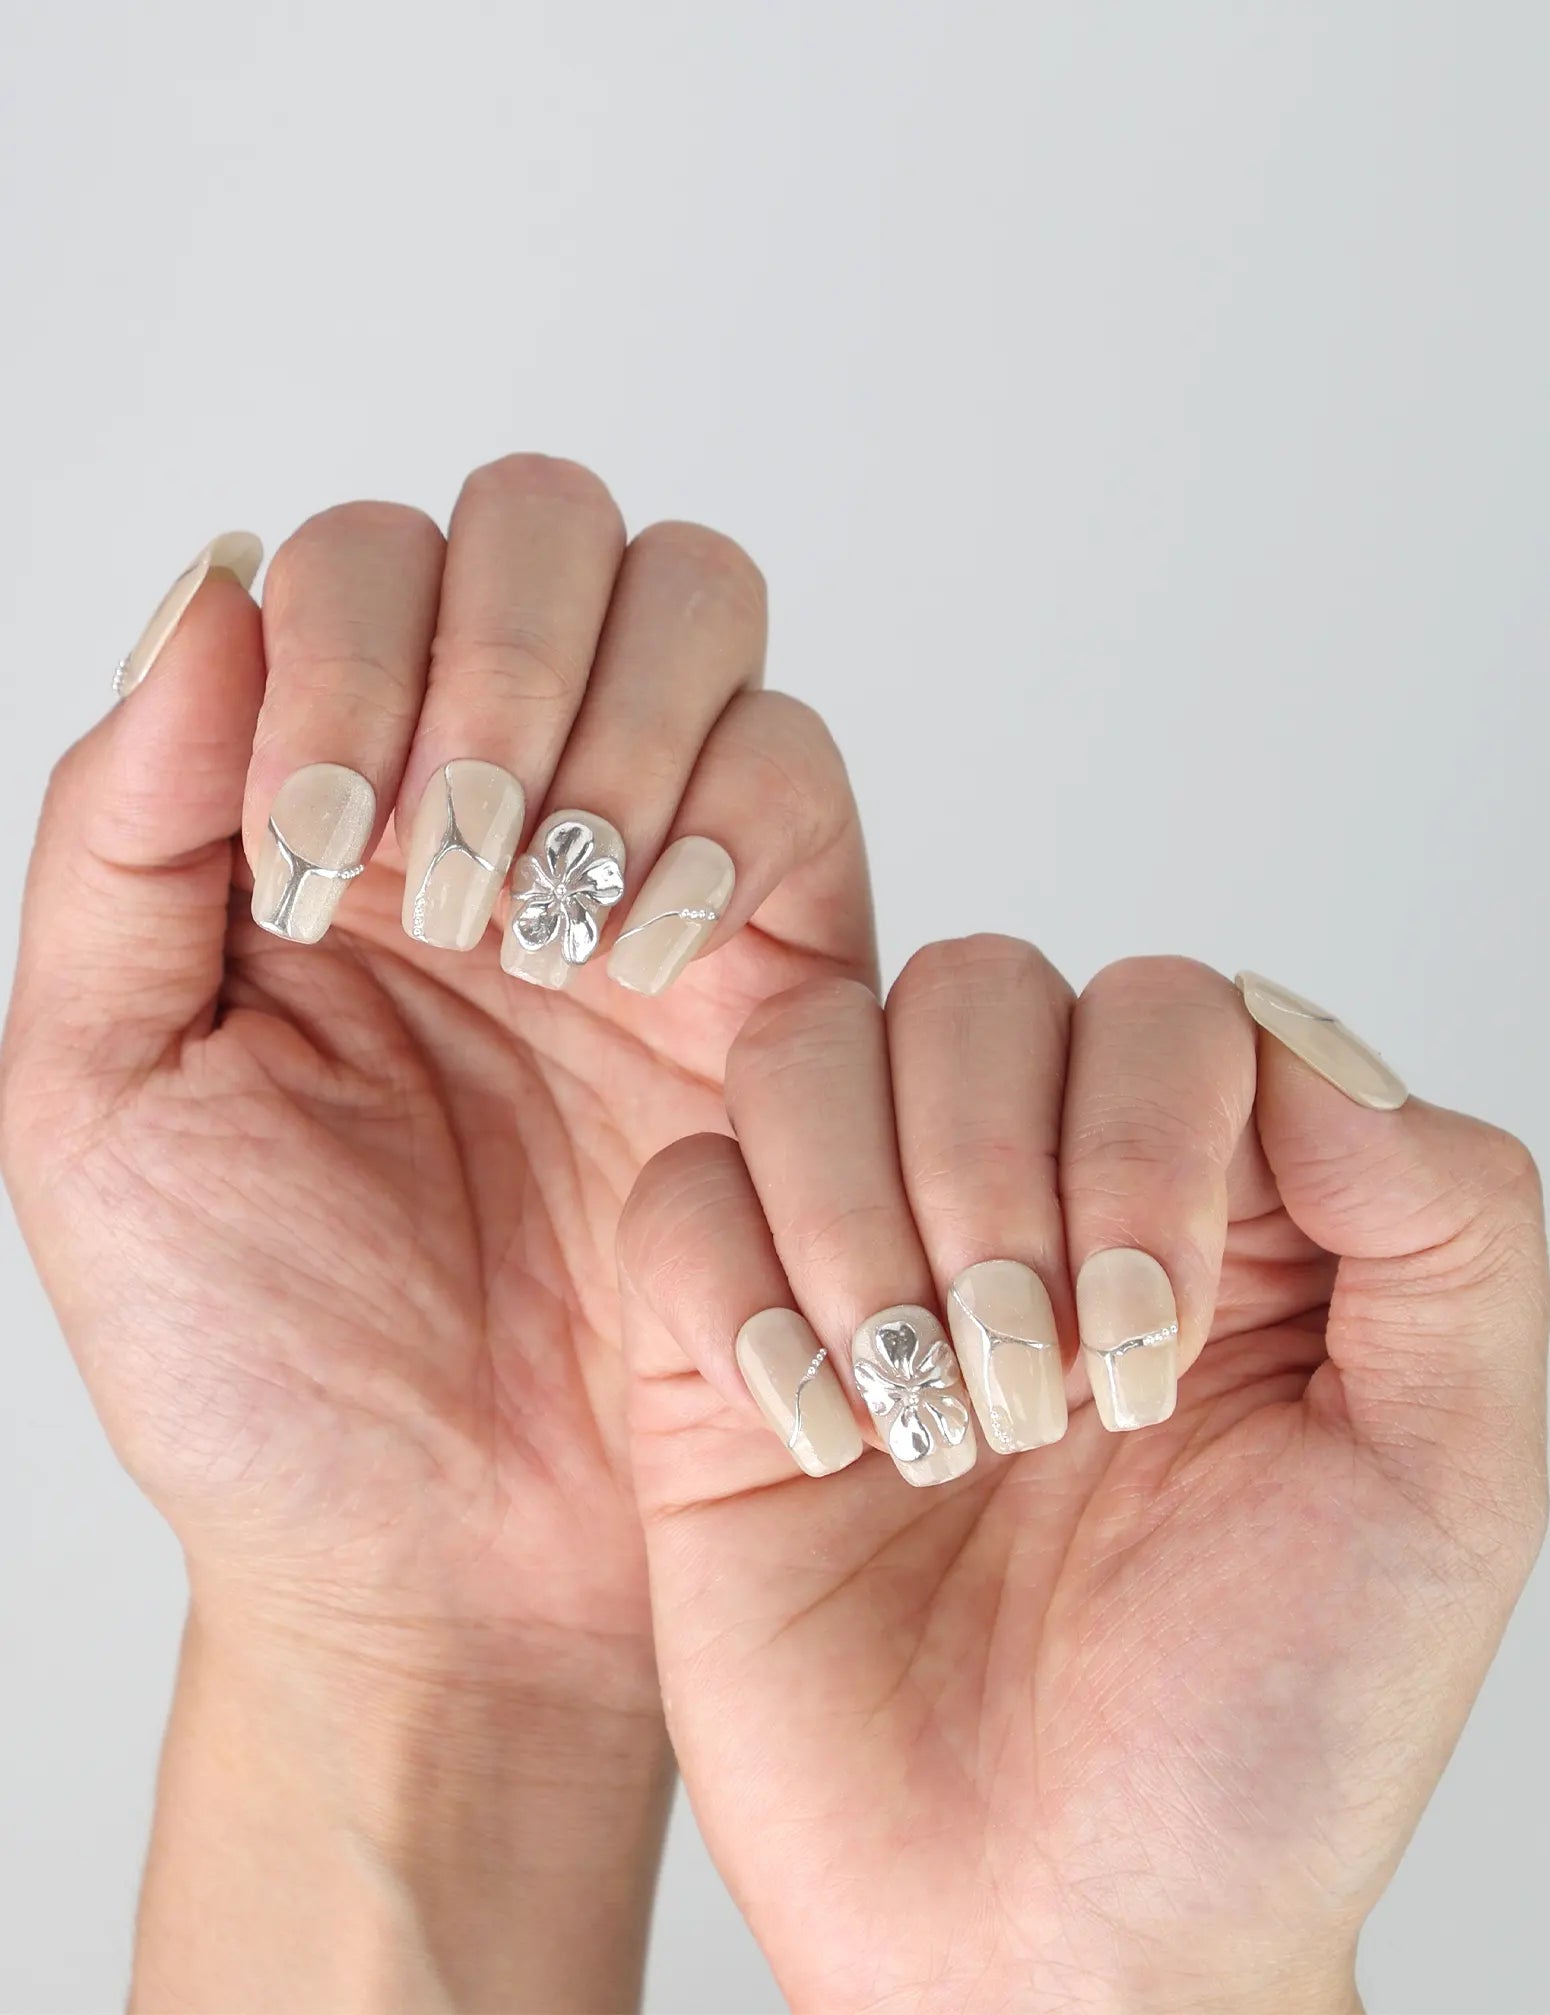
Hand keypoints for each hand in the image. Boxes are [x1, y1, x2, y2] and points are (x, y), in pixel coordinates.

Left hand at [0, 456, 871, 2008]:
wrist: (440, 1563)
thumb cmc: (259, 1356)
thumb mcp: (97, 1091)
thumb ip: (125, 829)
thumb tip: (210, 586)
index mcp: (318, 817)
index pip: (361, 567)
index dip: (348, 653)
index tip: (312, 865)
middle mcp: (494, 807)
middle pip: (548, 524)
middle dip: (501, 653)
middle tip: (453, 868)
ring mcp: (650, 871)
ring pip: (696, 604)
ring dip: (616, 720)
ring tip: (547, 925)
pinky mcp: (786, 969)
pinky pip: (800, 781)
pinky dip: (729, 821)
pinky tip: (650, 958)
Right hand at [621, 940, 1546, 2014]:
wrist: (1055, 1946)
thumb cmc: (1260, 1738)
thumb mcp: (1450, 1481)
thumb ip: (1446, 1221)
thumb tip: (1298, 1034)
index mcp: (1208, 1209)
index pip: (1160, 1005)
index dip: (1147, 1128)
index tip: (1158, 1349)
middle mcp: (1027, 1205)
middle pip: (971, 990)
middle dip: (995, 1175)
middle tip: (1043, 1393)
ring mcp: (860, 1269)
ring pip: (808, 1053)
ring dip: (864, 1219)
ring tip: (931, 1420)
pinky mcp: (718, 1358)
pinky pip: (680, 1198)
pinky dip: (739, 1293)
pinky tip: (820, 1439)